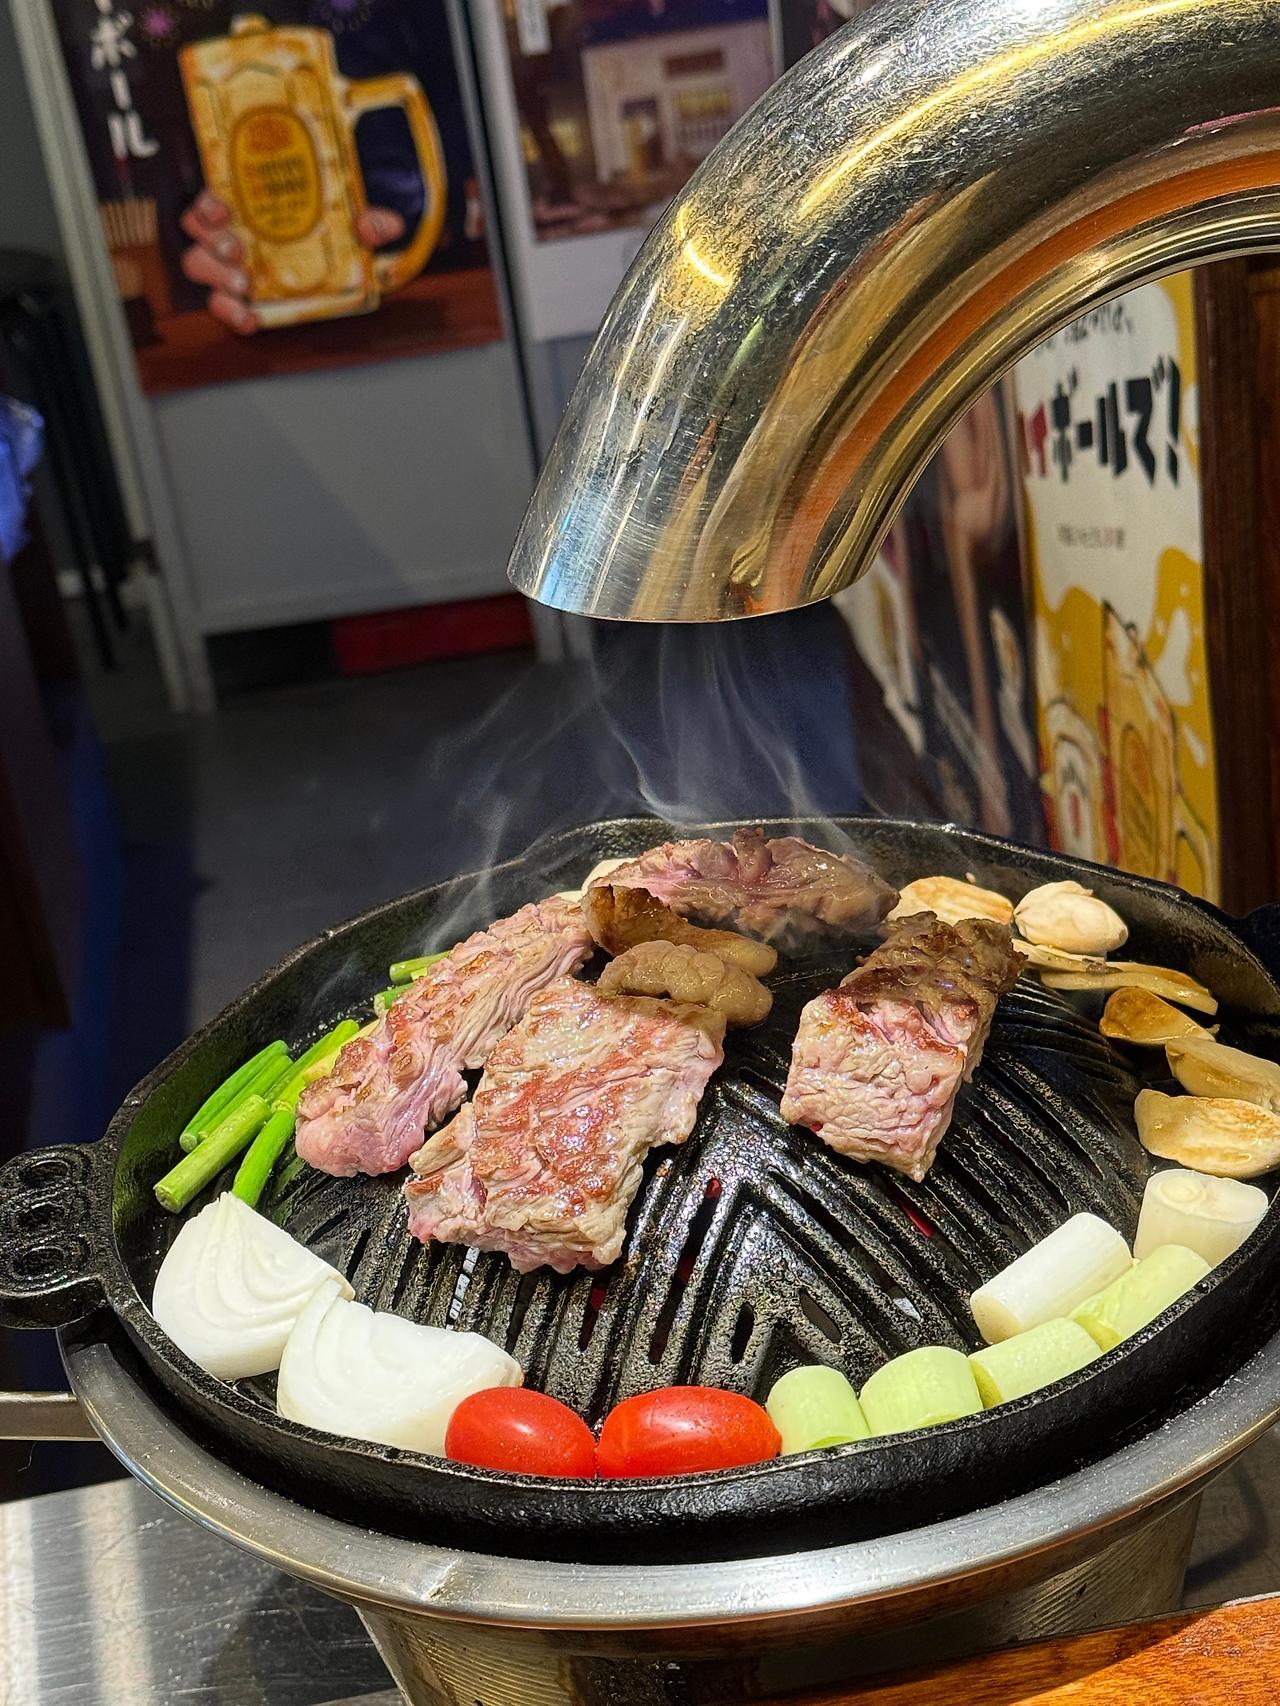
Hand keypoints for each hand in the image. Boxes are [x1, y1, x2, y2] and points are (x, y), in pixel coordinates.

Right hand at [179, 192, 406, 333]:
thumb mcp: (352, 221)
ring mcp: (236, 270)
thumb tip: (382, 225)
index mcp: (249, 210)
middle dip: (212, 245)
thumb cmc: (334, 230)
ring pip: (202, 270)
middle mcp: (234, 238)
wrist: (347, 256)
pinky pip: (225, 308)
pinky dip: (233, 314)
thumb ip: (368, 220)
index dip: (208, 206)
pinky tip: (251, 318)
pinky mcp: (246, 299)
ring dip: (216, 276)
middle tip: (237, 251)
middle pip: (199, 239)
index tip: (224, 210)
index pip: (210, 204)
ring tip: (242, 283)